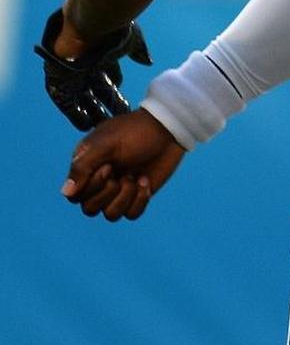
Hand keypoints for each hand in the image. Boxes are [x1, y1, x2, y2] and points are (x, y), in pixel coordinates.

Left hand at [34, 8, 152, 130]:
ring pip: (82, 99)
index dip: (117, 95)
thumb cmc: (112, 30)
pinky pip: (65, 102)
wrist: (88, 24)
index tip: (127, 110)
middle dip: (106, 106)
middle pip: (97, 92)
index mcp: (104, 56)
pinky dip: (75, 113)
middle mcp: (88, 66)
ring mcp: (72, 74)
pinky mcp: (58, 80)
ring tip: (101, 129)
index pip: (111, 80)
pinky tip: (85, 126)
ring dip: (91, 112)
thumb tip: (147, 61)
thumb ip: (138, 51)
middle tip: (116, 123)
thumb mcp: (132, 40)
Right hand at [61, 109, 185, 220]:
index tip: (108, 167)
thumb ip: (83, 167)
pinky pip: (130, 215)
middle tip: (124, 172)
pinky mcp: (137, 195)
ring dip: (125, 198)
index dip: (91, 187)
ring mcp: (119, 189)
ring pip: (110, 215)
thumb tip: (66, 192)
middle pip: (90, 209)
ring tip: (136, 177)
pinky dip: (139, 201)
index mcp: (87, 167)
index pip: (75, 195)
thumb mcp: (106, 144)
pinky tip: (146, 181)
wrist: (169, 129)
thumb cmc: (135, 131)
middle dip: (108, 193)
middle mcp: (100, 181)